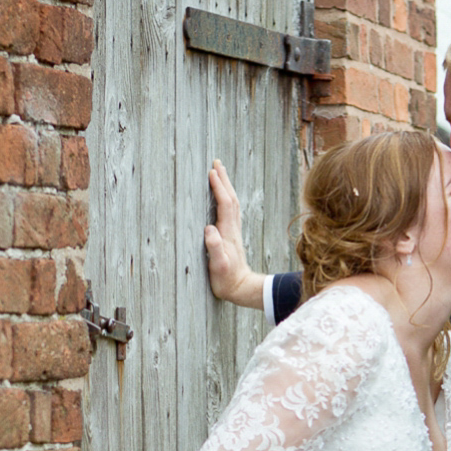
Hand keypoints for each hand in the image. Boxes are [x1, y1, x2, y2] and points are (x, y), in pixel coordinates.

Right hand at [204, 160, 263, 307]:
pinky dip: (226, 198)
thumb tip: (209, 229)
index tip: (211, 172)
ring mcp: (233, 232)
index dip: (218, 187)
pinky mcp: (232, 236)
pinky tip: (223, 197)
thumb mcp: (218, 266)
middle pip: (230, 199)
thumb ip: (215, 248)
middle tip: (216, 163)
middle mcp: (232, 229)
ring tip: (219, 173)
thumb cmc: (227, 280)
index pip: (224, 204)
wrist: (241, 288)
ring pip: (232, 203)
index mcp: (227, 233)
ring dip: (226, 186)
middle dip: (224, 180)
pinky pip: (230, 211)